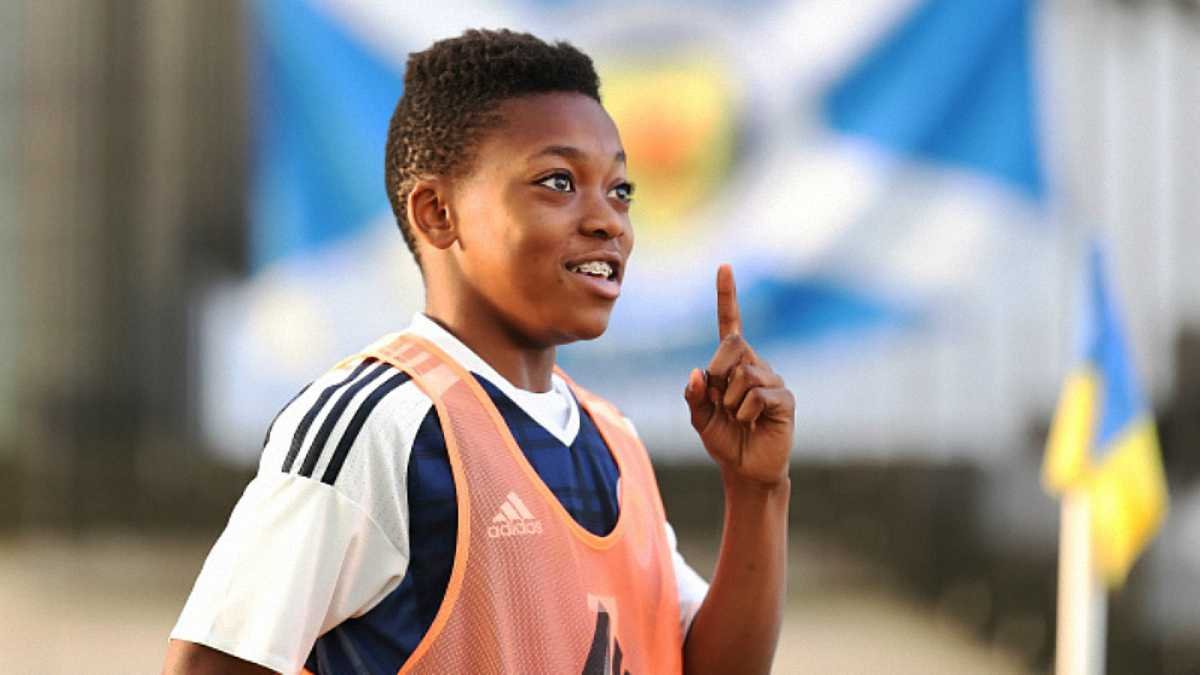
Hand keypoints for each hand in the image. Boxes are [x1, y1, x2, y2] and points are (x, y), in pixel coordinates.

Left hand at [683, 264, 794, 486]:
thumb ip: (694, 396)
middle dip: (717, 374)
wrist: (746, 469)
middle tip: (720, 403)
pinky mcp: (784, 398)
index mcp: (732, 364)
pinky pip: (758, 395)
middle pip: (732, 345)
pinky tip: (751, 422)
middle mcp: (754, 364)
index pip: (730, 324)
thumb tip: (698, 373)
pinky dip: (745, 412)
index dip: (727, 296)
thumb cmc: (724, 439)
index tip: (724, 267)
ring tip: (737, 418)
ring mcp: (772, 379)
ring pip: (743, 374)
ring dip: (730, 401)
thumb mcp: (700, 418)